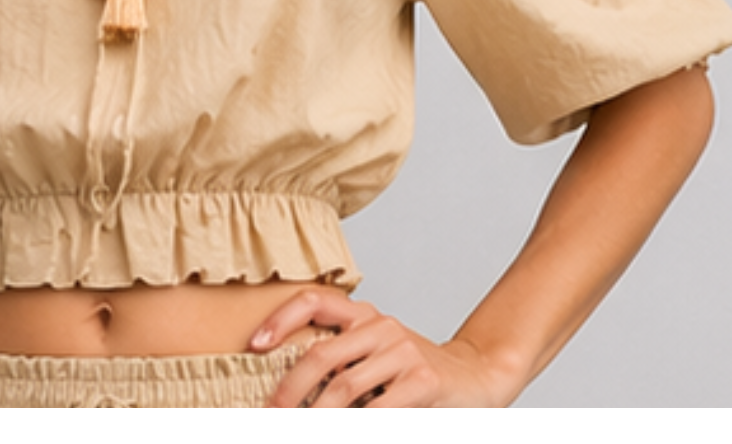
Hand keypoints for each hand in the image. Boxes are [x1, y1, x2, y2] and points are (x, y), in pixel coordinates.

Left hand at [250, 287, 505, 407]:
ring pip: (343, 387)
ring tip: (301, 427)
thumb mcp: (379, 356)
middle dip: (289, 389)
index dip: (281, 318)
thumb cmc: (416, 373)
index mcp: (365, 316)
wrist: (477, 379)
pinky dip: (356, 424)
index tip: (254, 344)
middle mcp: (381, 326)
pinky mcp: (422, 381)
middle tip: (272, 414)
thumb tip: (291, 392)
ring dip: (317, 416)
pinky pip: (378, 409)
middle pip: (321, 353)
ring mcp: (403, 352)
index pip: (316, 300)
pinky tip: (348, 429)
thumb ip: (345, 361)